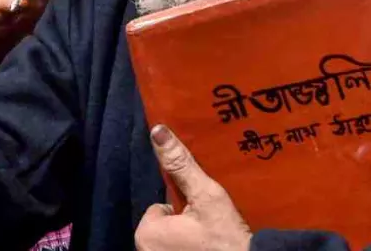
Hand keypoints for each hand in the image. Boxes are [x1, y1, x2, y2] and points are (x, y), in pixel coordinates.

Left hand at [135, 126, 252, 250]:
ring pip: (171, 239)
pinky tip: (208, 247)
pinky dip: (190, 248)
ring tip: (210, 237)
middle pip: (164, 225)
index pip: (158, 208)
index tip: (200, 214)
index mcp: (146, 233)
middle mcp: (144, 250)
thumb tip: (158, 131)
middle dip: (183, 223)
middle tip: (208, 227)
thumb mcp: (205, 196)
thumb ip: (180, 165)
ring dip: (187, 237)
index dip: (181, 208)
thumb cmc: (225, 238)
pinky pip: (177, 250)